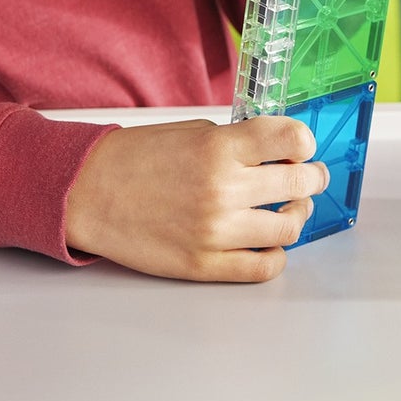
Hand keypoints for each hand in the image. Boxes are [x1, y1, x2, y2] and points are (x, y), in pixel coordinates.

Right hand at [64, 116, 326, 281]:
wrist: (89, 193)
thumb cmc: (135, 159)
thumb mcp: (191, 132)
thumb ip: (236, 142)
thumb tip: (277, 153)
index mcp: (219, 148)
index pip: (292, 140)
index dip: (305, 142)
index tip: (302, 147)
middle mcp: (222, 189)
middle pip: (299, 184)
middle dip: (312, 178)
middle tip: (310, 176)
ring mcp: (215, 231)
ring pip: (288, 229)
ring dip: (297, 216)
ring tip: (289, 209)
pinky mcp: (204, 265)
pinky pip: (263, 267)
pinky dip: (276, 255)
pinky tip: (269, 242)